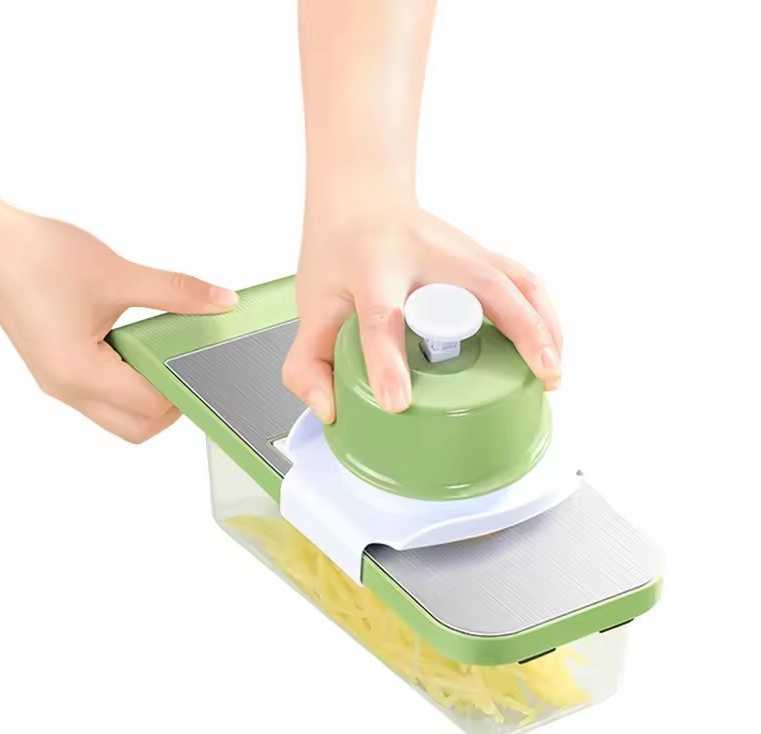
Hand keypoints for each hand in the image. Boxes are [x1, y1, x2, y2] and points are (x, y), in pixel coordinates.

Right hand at [0, 177, 236, 442]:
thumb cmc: (36, 257)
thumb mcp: (118, 274)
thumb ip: (176, 292)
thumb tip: (220, 301)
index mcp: (78, 372)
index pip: (151, 406)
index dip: (184, 387)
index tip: (205, 366)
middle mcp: (66, 387)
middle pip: (136, 427)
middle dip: (169, 406)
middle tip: (187, 367)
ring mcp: (59, 382)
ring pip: (118, 416)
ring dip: (147, 396)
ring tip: (161, 354)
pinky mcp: (57, 370)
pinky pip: (101, 396)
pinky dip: (127, 383)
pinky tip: (138, 348)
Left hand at [283, 202, 561, 423]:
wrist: (362, 195)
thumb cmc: (339, 250)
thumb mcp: (313, 303)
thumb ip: (308, 362)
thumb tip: (331, 409)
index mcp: (373, 268)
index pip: (382, 317)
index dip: (388, 362)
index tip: (397, 401)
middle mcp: (425, 254)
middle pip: (483, 286)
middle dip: (520, 330)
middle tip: (539, 377)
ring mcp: (460, 249)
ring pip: (517, 280)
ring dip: (544, 326)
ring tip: (553, 374)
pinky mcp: (480, 254)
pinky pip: (523, 282)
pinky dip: (544, 315)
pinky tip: (550, 348)